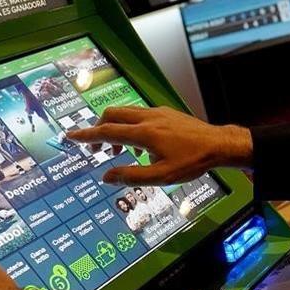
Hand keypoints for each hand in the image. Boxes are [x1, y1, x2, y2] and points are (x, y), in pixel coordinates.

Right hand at [65, 106, 252, 184]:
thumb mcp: (161, 177)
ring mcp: (157, 112)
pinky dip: (130, 127)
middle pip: (112, 115)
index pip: (107, 132)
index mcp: (144, 133)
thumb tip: (106, 177)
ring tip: (119, 153)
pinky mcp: (166, 113)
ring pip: (126, 113)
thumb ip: (131, 176)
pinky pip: (139, 115)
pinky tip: (141, 146)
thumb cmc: (192, 162)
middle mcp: (148, 118)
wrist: (219, 145)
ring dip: (115, 129)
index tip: (70, 136)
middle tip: (96, 148)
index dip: (86, 135)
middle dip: (98, 129)